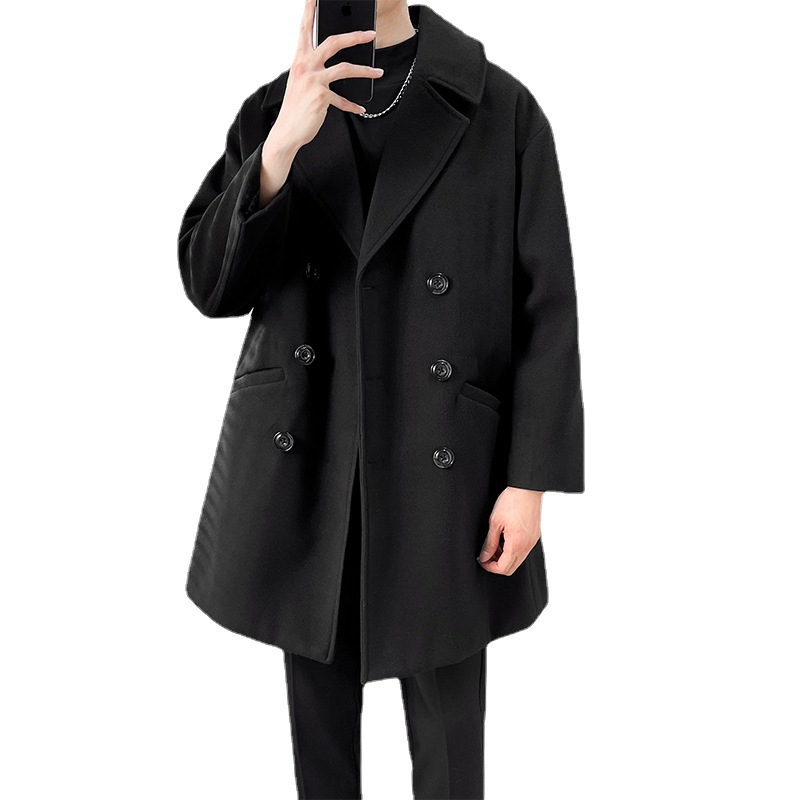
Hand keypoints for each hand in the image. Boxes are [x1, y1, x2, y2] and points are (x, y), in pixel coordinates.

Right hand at [259, 0, 382, 205]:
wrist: (287, 131)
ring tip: (379, 72)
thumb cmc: (295, 107)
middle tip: (371, 34)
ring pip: (346, 68)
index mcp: (299, 59)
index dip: (310, 10)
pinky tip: (361, 108)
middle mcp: (306, 66)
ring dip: (366, 70)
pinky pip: (343, 99)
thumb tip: (336, 63)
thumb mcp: (301, 82)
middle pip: (334, 42)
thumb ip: (314, 68)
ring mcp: (314, 81)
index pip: (305, 28)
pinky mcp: (321, 97)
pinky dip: (353, 105)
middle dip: (355, 36)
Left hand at [477, 487, 543, 575]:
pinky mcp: (534, 536)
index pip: (503, 568)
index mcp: (516, 544)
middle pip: (511, 568)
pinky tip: (504, 538)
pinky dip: (512, 549)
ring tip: (494, 544)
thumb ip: (489, 543)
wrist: (528, 489)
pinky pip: (523, 550)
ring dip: (504, 557)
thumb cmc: (513, 501)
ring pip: (517, 559)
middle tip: (486, 554)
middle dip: (496, 564)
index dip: (490, 567)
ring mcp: (532, 541)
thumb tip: (485, 556)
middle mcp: (527, 545)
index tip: (482, 560)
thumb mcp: (495, 522)